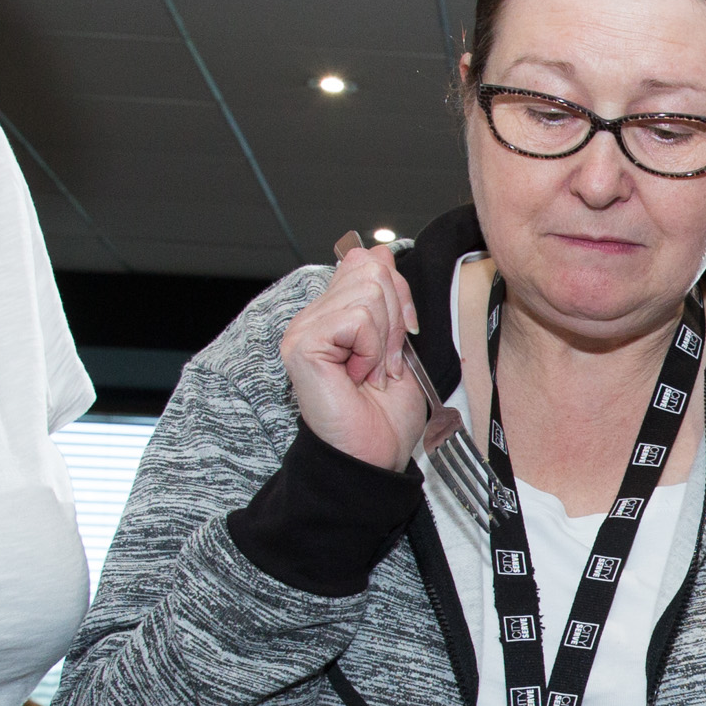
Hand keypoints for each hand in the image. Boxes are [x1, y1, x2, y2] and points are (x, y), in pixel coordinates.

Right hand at [277, 236, 429, 473]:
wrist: (376, 453)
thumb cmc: (386, 412)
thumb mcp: (400, 342)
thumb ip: (390, 298)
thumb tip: (380, 252)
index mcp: (334, 313)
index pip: (365, 261)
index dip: (397, 293)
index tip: (402, 336)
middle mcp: (313, 316)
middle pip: (370, 269)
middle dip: (394, 319)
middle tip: (384, 362)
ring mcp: (304, 329)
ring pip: (367, 292)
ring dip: (384, 339)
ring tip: (372, 372)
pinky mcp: (303, 344)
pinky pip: (357, 319)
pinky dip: (371, 350)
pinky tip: (359, 376)